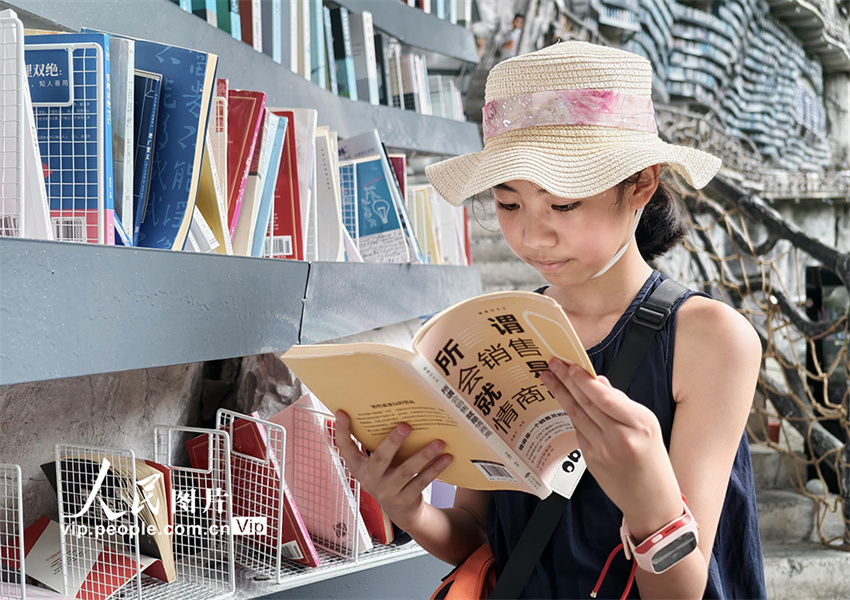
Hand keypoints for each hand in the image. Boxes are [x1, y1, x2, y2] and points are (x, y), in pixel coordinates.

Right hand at [333, 410, 453, 529]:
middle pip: (381, 458)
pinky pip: (422, 481)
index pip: (345, 448)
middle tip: (406, 425)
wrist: (401, 511)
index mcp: (359, 467)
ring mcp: (387, 491)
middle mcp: (370, 480)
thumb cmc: (389, 475)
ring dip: (424, 455)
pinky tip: (447, 457)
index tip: (341, 412)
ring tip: (439, 442)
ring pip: (406, 470)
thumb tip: (389, 411)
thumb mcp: (378, 463)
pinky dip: (435, 468)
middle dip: (393, 441)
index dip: (342, 431)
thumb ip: (377, 444)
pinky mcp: (405, 500)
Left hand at [540, 359, 682, 536]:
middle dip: (566, 380)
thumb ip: (622, 403)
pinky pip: (579, 431)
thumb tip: (598, 382)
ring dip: (561, 394)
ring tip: (548, 377)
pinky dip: (572, 414)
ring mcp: (602, 450)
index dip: (584, 380)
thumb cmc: (653, 460)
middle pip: (586, 403)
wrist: (651, 500)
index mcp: (640, 424)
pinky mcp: (590, 460)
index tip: (570, 366)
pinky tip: (564, 401)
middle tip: (552, 363)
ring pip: (577, 415)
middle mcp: (620, 437)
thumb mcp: (648, 426)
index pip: (605, 397)